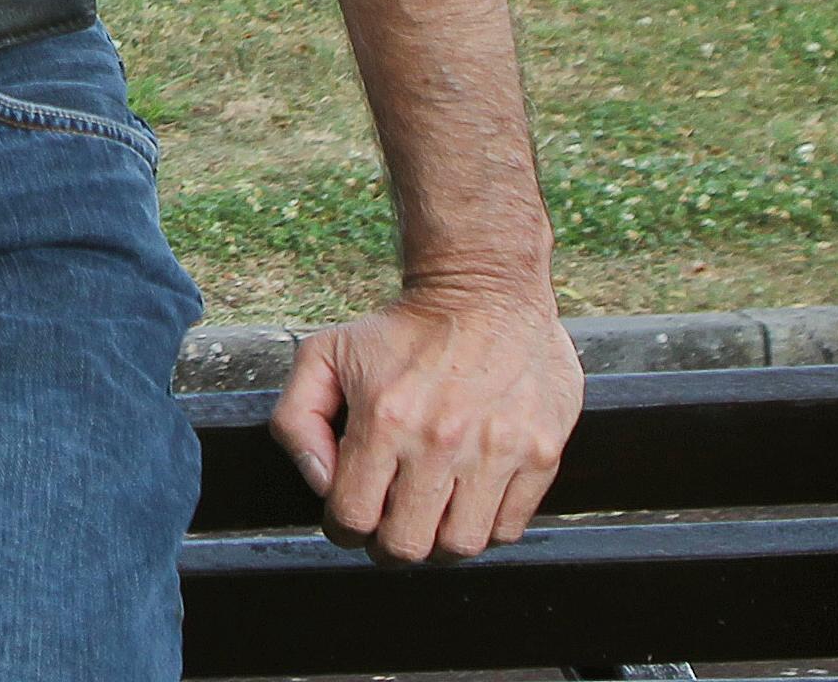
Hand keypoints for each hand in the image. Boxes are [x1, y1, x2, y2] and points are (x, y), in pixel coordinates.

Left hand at [272, 277, 580, 561]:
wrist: (485, 291)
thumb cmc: (401, 330)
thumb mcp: (324, 354)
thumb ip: (297, 421)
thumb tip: (321, 485)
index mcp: (383, 419)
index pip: (352, 518)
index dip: (343, 529)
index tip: (350, 518)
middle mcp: (440, 441)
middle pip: (408, 546)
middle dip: (388, 546)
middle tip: (389, 526)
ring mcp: (496, 451)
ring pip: (461, 546)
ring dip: (439, 542)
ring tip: (431, 515)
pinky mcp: (540, 454)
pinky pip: (510, 528)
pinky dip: (486, 526)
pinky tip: (469, 498)